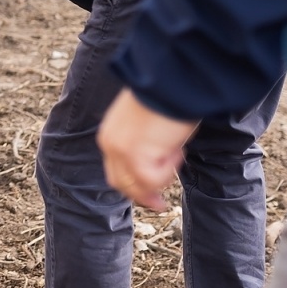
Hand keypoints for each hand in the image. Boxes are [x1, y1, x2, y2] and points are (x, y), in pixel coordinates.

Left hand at [97, 89, 197, 210]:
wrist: (170, 82)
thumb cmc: (167, 97)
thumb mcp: (150, 124)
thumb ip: (146, 143)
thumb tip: (158, 158)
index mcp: (110, 133)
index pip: (115, 170)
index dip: (133, 185)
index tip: (152, 196)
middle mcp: (109, 142)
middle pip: (120, 183)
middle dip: (141, 195)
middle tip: (161, 205)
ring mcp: (119, 150)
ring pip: (138, 185)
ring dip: (162, 175)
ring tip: (177, 150)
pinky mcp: (133, 155)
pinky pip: (152, 179)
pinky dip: (168, 170)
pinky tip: (177, 148)